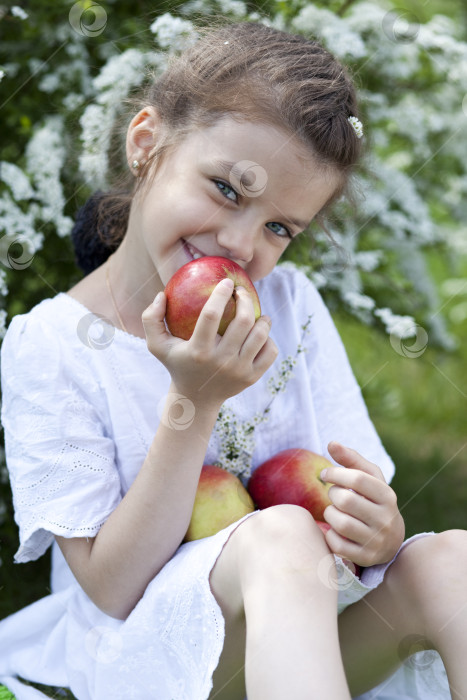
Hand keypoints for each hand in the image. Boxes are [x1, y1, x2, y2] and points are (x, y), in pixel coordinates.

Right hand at [141, 279, 277, 410]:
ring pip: (260, 335)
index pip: (211, 314)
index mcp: (198, 351)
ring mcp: (239, 371)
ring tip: (256, 311)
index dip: (221, 293)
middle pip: (243, 321)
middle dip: (246, 299)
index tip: (226, 281)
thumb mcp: (156, 345)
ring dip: (262, 318)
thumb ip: (151, 318)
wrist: (197, 399)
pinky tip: (260, 331)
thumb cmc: (177, 363)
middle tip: (242, 292)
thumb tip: (162, 295)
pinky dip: (268, 338)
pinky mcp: (252, 377)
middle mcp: (221, 362)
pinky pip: (269, 351)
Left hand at [319, 442, 404, 567]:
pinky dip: (329, 535)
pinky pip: (337, 545)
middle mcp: (386, 519)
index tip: (325, 473)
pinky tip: (334, 529)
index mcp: (387, 496)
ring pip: (340, 523)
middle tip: (331, 494)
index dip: (336, 473)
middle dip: (332, 494)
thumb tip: (331, 443)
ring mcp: (377, 541)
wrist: (391, 540)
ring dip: (329, 514)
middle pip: (346, 500)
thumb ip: (351, 459)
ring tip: (332, 511)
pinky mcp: (366, 558)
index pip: (358, 479)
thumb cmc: (373, 500)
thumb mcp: (369, 478)